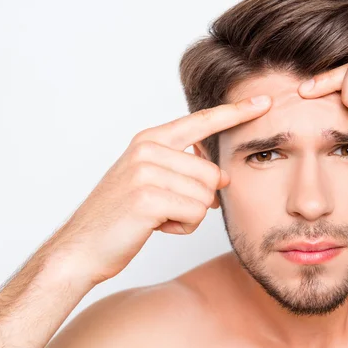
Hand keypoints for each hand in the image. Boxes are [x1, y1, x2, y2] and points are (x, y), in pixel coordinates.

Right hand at [45, 95, 271, 284]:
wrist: (81, 247)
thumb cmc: (122, 215)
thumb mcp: (151, 180)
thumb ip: (186, 170)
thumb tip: (224, 177)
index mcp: (151, 139)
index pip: (203, 121)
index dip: (237, 112)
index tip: (266, 101)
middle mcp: (148, 148)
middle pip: (213, 173)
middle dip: (199, 199)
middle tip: (166, 207)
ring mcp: (145, 171)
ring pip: (206, 196)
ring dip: (189, 215)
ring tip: (158, 216)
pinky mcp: (147, 197)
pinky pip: (195, 214)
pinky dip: (181, 228)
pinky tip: (155, 226)